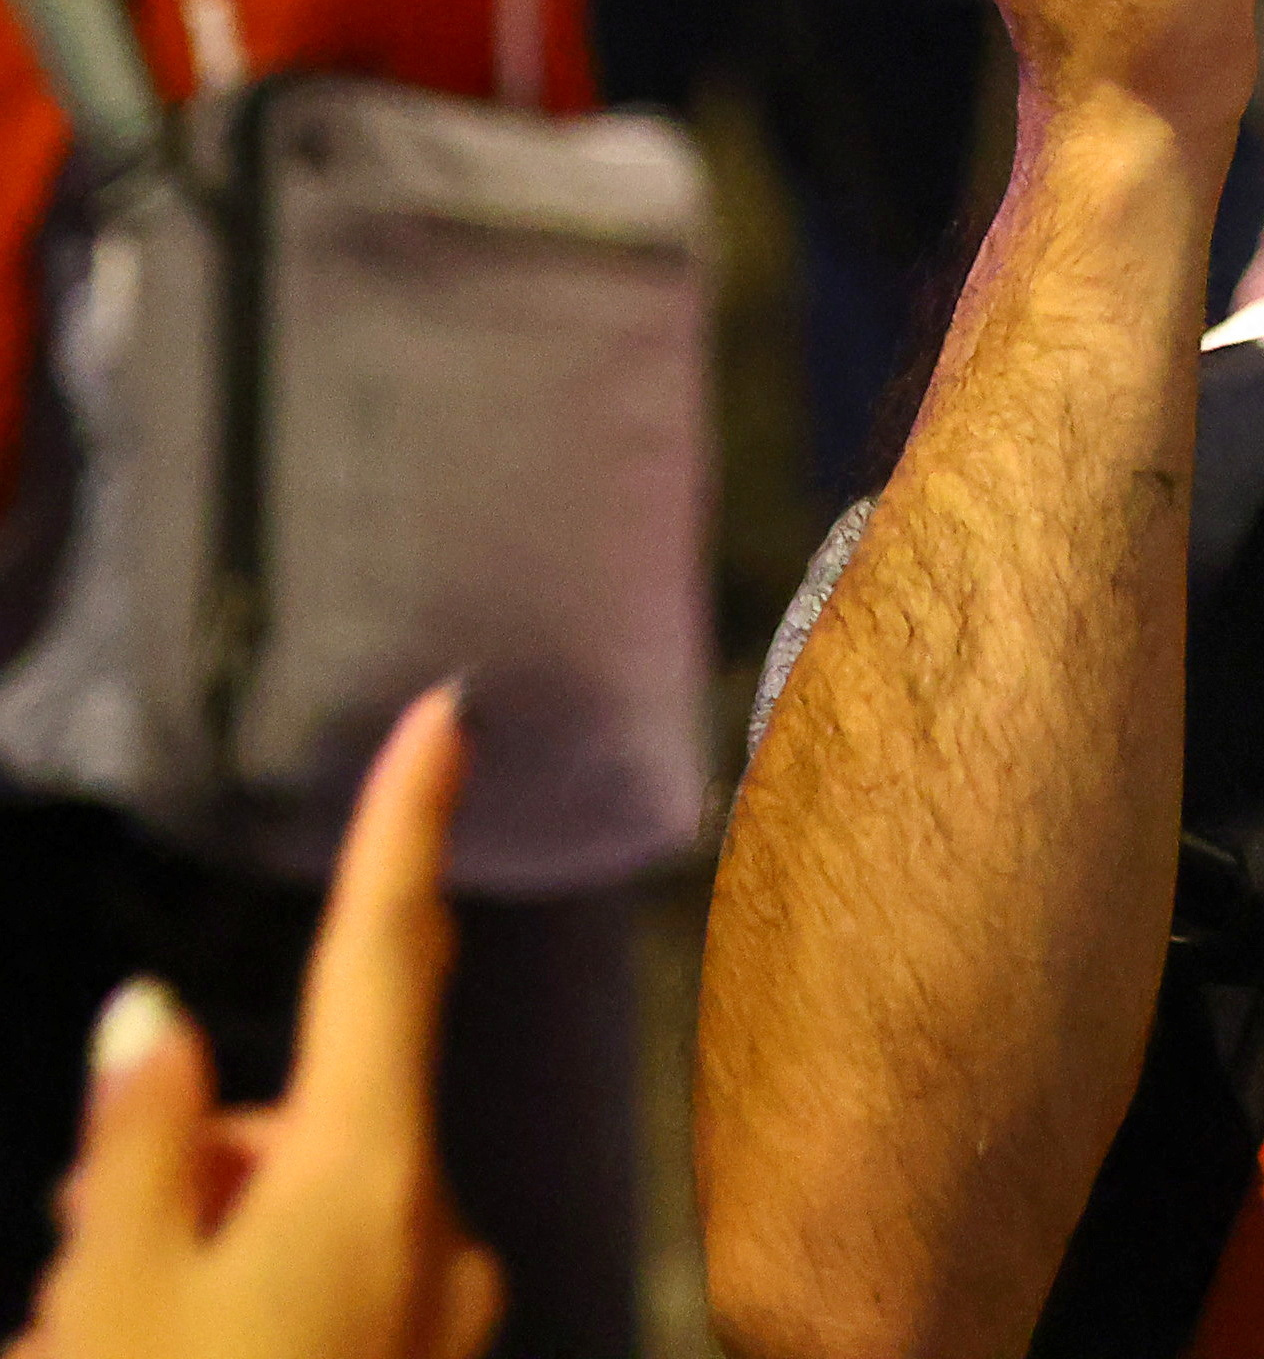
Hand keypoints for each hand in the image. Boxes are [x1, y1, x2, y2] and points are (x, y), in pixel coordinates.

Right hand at [9, 688, 498, 1358]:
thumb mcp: (110, 1298)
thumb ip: (136, 1143)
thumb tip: (150, 1023)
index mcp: (370, 1176)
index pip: (386, 952)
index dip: (406, 823)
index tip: (445, 712)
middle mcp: (436, 1232)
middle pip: (303, 1116)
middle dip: (190, 1163)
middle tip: (74, 1295)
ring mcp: (440, 1322)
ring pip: (297, 1221)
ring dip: (199, 1263)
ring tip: (101, 1349)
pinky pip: (325, 1307)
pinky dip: (245, 1324)